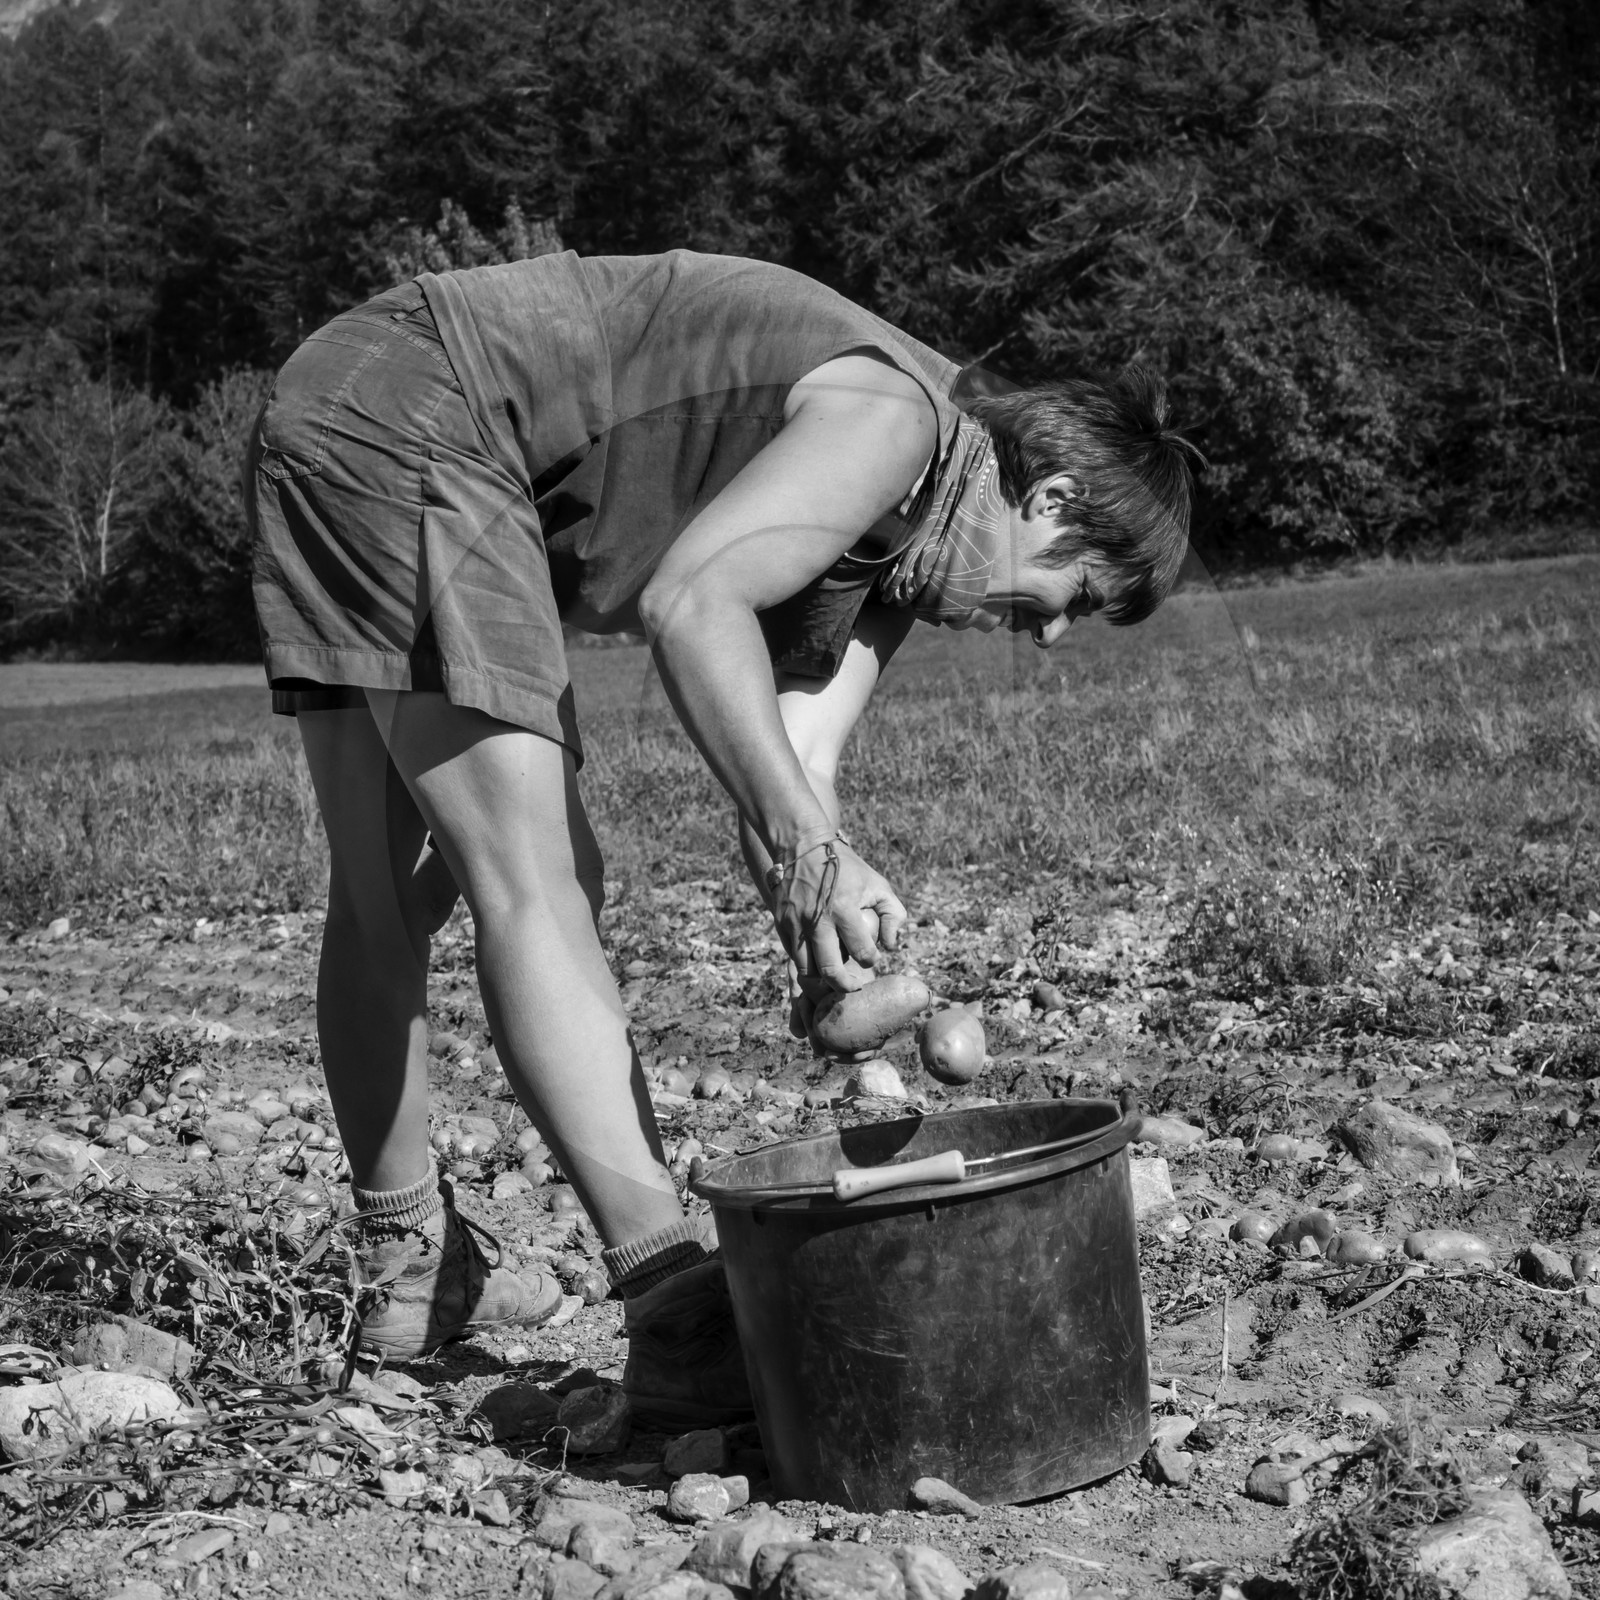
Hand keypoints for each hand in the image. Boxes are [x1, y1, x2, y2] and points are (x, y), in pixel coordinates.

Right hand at [771, 836, 905, 993]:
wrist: (802, 845)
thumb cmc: (845, 868)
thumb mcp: (877, 883)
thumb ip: (892, 915)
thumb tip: (890, 946)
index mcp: (844, 909)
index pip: (862, 953)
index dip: (872, 960)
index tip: (873, 957)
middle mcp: (817, 921)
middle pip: (830, 972)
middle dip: (845, 986)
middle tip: (853, 985)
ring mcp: (795, 925)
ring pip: (807, 972)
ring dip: (822, 980)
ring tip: (834, 978)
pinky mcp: (781, 925)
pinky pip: (793, 957)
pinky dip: (806, 966)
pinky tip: (818, 962)